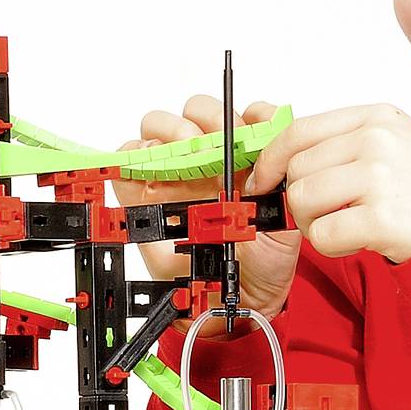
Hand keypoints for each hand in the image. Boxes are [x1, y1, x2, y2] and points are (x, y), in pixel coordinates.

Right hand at [111, 96, 304, 316]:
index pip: (242, 113)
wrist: (234, 297)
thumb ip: (280, 178)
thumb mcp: (283, 216)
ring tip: (182, 154)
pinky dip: (131, 157)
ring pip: (158, 127)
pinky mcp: (143, 196)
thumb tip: (272, 141)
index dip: (245, 112)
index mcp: (244, 157)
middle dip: (203, 118)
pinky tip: (151, 169)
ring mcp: (175, 175)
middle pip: (196, 111)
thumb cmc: (262, 259)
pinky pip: (127, 162)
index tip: (251, 127)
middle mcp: (209, 160)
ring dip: (168, 131)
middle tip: (210, 143)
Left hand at [243, 102, 410, 266]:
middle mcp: (377, 141)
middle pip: (297, 171)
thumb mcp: (388, 141)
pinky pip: (323, 235)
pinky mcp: (382, 218)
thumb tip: (264, 126)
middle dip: (300, 199)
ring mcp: (380, 178)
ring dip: (314, 223)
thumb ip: (334, 137)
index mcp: (374, 118)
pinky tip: (358, 240)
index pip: (299, 131)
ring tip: (346, 224)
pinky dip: (331, 245)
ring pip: (303, 201)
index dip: (271, 159)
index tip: (265, 180)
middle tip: (328, 212)